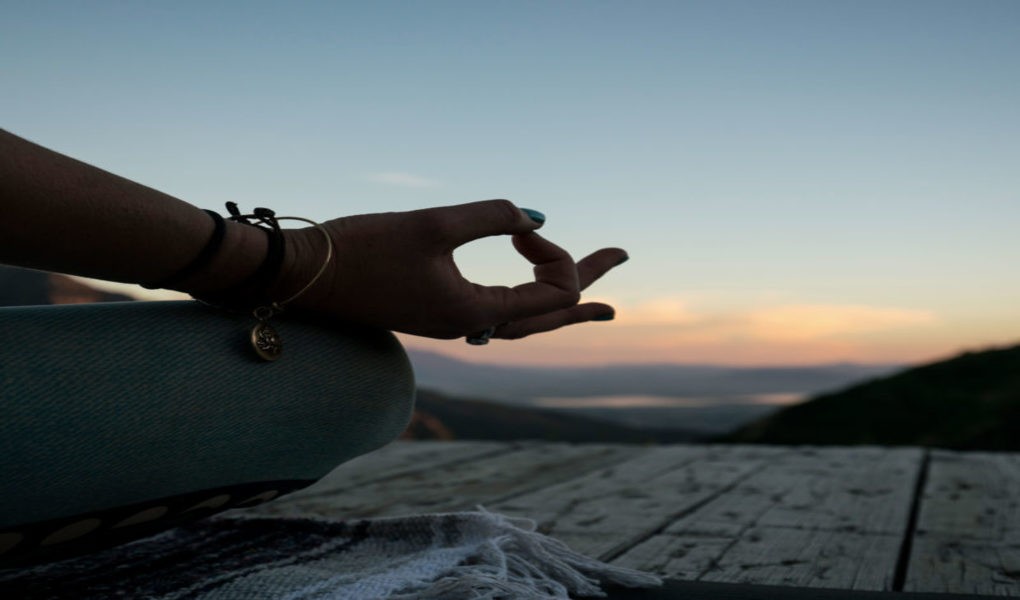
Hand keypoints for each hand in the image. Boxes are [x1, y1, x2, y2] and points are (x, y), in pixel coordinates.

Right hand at [279, 199, 626, 339]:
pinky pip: (498, 315)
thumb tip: (536, 220)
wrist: (301, 277)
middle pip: (549, 312)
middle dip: (588, 285)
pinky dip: (526, 301)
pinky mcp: (436, 313)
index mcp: (476, 313)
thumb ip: (491, 217)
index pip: (551, 293)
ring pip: (524, 318)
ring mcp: (454, 324)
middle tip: (624, 255)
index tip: (516, 230)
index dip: (554, 254)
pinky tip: (531, 291)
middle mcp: (471, 327)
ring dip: (562, 300)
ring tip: (600, 296)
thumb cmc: (360, 251)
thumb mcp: (432, 224)